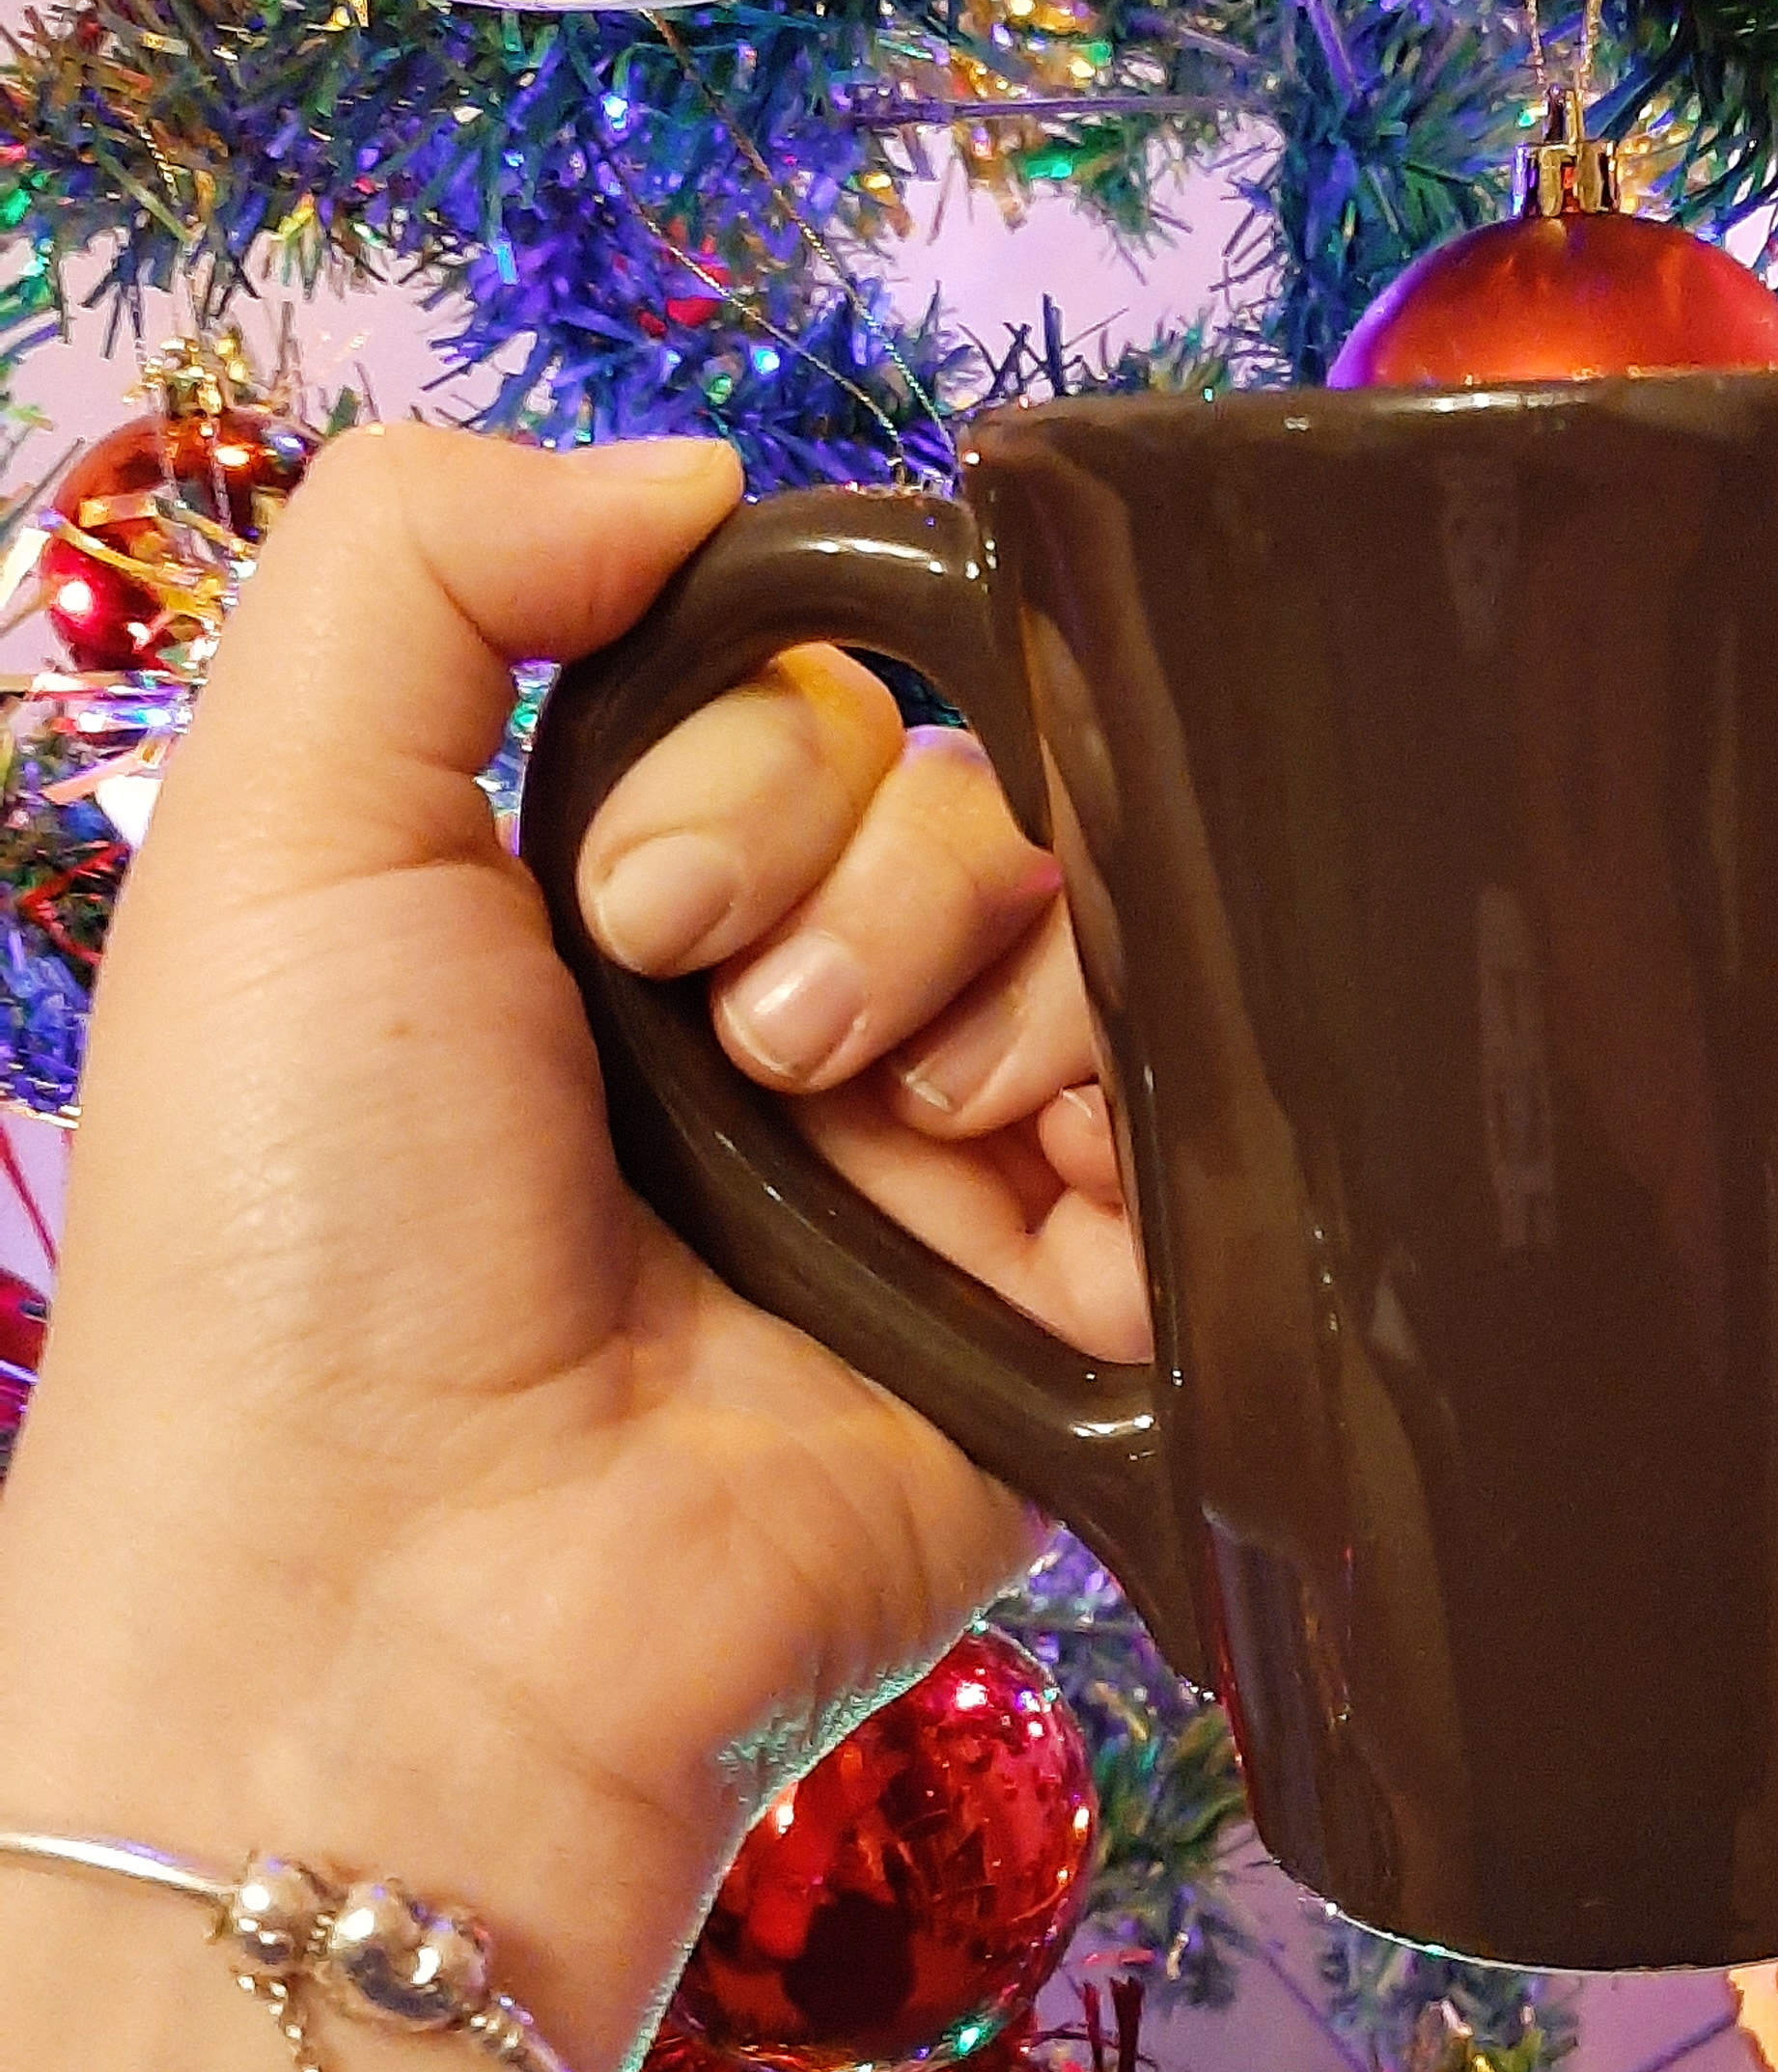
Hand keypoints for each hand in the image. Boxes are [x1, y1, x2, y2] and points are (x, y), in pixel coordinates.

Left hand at [0, 426, 1134, 2071]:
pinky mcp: (1055, 1333)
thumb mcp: (277, 826)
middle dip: (878, 878)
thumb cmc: (296, 1234)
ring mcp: (932, 1182)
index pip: (815, 697)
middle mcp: (785, 1026)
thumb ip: (426, 556)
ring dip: (1002, 994)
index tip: (631, 906)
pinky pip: (1204, 1156)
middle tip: (745, 1041)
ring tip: (864, 1128)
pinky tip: (1035, 1204)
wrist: (396, 1605)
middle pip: (980, 800)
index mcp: (615, 910)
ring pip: (1109, 945)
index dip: (763, 754)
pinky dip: (1151, 1151)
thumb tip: (704, 466)